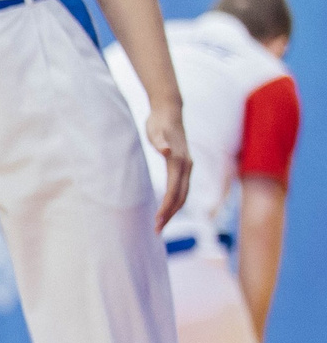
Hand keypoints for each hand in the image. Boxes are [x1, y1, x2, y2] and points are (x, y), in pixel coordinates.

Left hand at [142, 104, 192, 230]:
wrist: (169, 110)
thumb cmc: (159, 122)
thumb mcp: (155, 131)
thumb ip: (160, 142)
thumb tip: (165, 151)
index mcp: (179, 162)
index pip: (174, 191)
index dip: (166, 208)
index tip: (158, 222)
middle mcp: (186, 166)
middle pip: (181, 196)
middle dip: (170, 215)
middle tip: (157, 231)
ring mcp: (187, 165)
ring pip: (183, 193)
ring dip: (173, 210)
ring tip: (161, 224)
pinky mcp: (184, 164)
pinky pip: (181, 187)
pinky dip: (175, 200)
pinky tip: (168, 207)